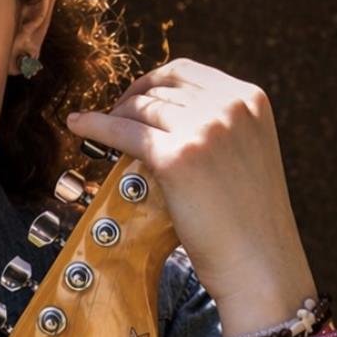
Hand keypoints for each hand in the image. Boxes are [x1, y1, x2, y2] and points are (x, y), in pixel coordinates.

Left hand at [66, 57, 310, 305]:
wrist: (259, 263)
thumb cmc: (249, 221)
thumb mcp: (247, 153)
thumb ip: (218, 126)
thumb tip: (165, 112)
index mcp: (250, 99)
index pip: (186, 72)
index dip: (151, 82)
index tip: (133, 97)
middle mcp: (229, 106)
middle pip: (160, 88)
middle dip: (130, 100)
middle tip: (113, 118)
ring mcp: (204, 129)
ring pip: (140, 109)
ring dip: (114, 117)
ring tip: (99, 130)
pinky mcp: (176, 158)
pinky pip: (122, 132)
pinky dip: (94, 126)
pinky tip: (76, 125)